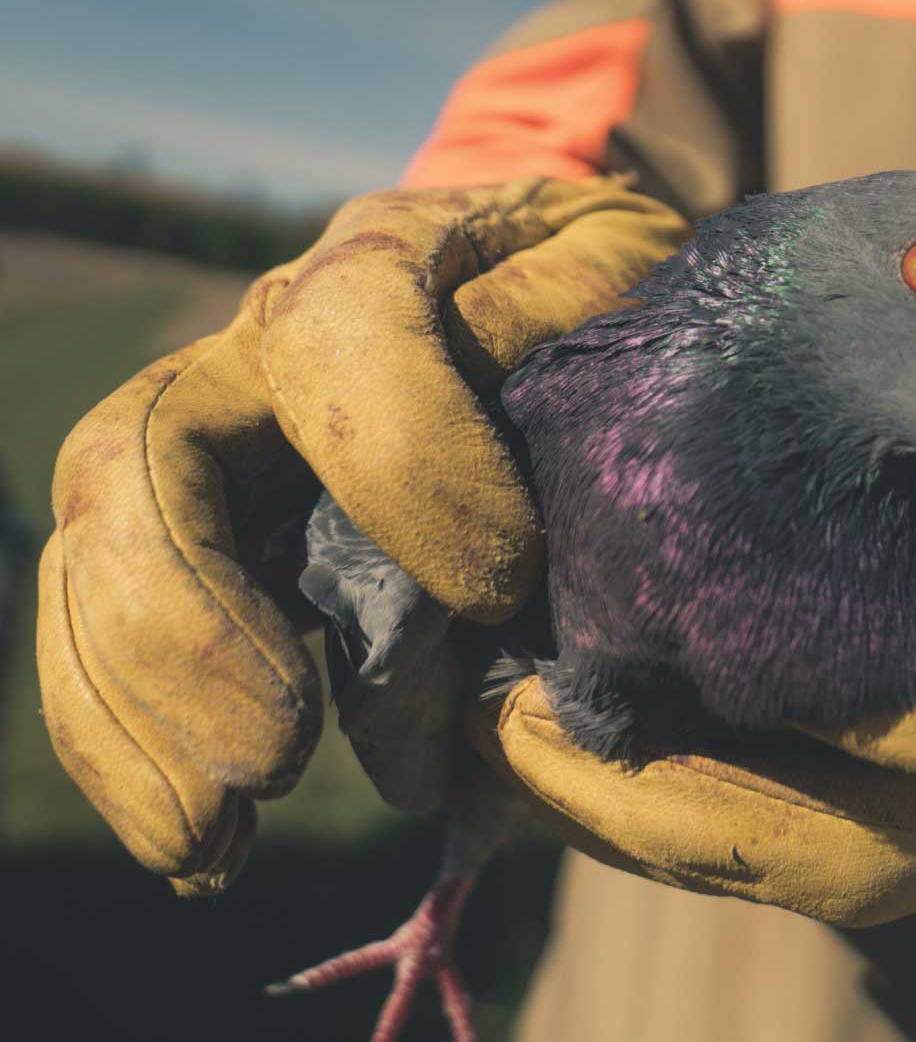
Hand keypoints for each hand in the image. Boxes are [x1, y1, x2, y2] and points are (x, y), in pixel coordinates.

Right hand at [36, 176, 685, 894]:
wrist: (556, 273)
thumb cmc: (602, 280)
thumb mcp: (621, 269)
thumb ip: (568, 330)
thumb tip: (512, 457)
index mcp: (380, 260)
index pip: (340, 332)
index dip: (405, 458)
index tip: (502, 583)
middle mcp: (263, 342)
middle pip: (149, 452)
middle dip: (186, 620)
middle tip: (274, 761)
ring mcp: (226, 436)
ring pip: (102, 550)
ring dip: (135, 712)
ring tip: (213, 844)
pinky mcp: (223, 528)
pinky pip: (122, 623)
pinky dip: (137, 742)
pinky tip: (202, 848)